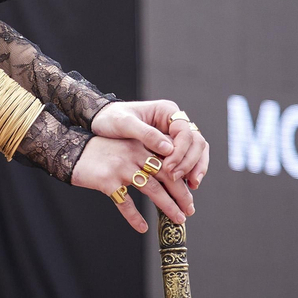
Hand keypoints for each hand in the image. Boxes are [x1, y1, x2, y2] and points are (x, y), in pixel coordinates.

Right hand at [71, 135, 192, 231]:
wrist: (70, 150)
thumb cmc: (99, 152)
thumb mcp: (124, 147)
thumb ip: (142, 157)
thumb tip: (165, 176)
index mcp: (140, 145)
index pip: (168, 162)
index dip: (181, 180)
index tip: (190, 195)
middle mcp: (133, 154)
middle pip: (165, 176)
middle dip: (180, 195)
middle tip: (189, 210)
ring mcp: (121, 168)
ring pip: (151, 189)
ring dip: (167, 206)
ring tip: (178, 219)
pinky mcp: (107, 181)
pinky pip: (125, 202)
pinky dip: (135, 217)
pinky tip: (143, 227)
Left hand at [92, 100, 209, 189]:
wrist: (101, 121)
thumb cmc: (111, 118)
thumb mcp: (124, 123)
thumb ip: (146, 134)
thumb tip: (169, 149)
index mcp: (166, 111)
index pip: (185, 132)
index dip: (181, 152)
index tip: (169, 168)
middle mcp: (174, 122)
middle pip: (196, 142)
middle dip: (192, 162)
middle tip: (182, 180)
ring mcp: (174, 134)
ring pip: (196, 151)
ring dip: (196, 168)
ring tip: (192, 186)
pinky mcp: (170, 147)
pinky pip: (186, 158)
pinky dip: (189, 170)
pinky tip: (187, 185)